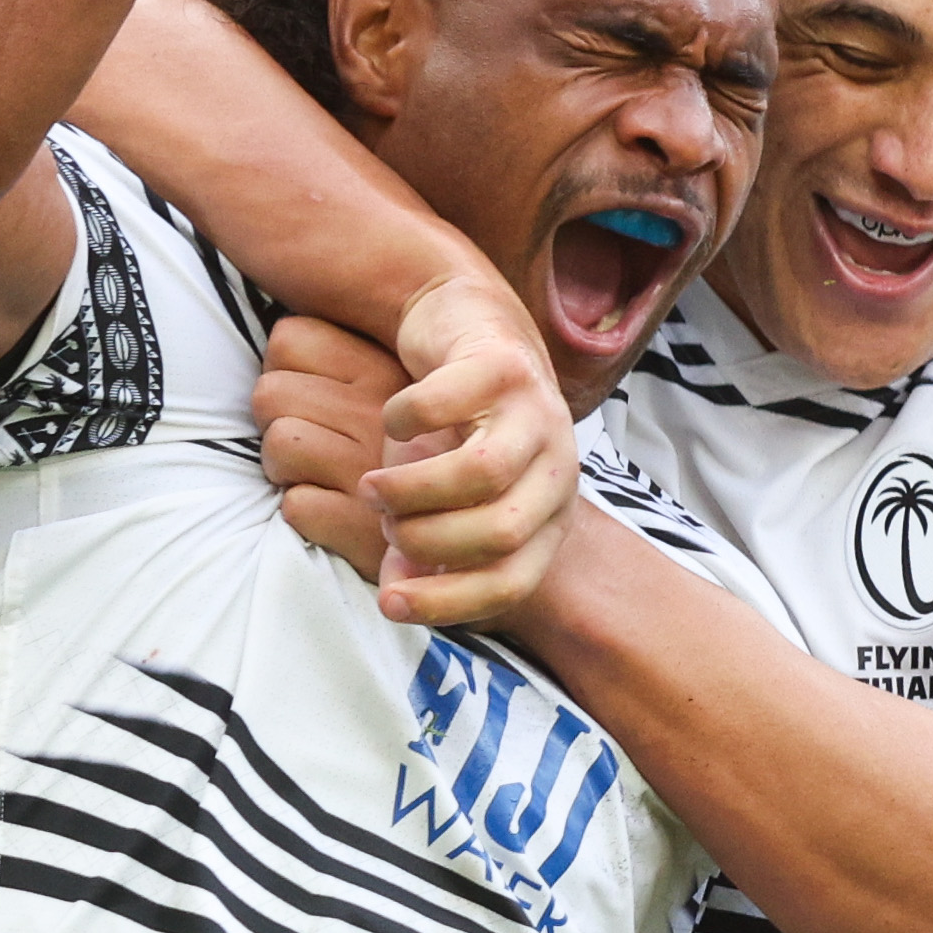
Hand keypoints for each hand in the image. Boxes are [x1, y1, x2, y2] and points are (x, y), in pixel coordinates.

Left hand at [257, 315, 403, 582]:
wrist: (475, 539)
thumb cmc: (412, 462)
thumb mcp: (388, 398)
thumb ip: (341, 370)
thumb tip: (278, 337)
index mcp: (383, 370)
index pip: (288, 339)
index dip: (283, 371)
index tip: (310, 400)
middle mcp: (379, 413)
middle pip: (269, 392)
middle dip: (275, 425)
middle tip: (308, 449)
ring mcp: (374, 470)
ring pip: (279, 445)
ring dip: (283, 472)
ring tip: (317, 480)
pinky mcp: (366, 527)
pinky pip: (297, 505)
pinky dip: (305, 514)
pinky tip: (332, 515)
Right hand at [363, 284, 575, 627]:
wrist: (471, 327)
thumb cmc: (456, 429)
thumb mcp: (446, 501)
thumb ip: (424, 553)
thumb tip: (395, 598)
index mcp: (552, 514)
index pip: (514, 580)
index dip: (450, 602)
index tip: (389, 605)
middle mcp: (558, 467)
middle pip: (501, 532)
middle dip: (426, 539)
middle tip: (386, 521)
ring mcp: (538, 412)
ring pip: (482, 473)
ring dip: (411, 489)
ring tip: (374, 487)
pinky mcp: (505, 365)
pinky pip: (442, 406)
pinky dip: (401, 422)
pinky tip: (393, 423)